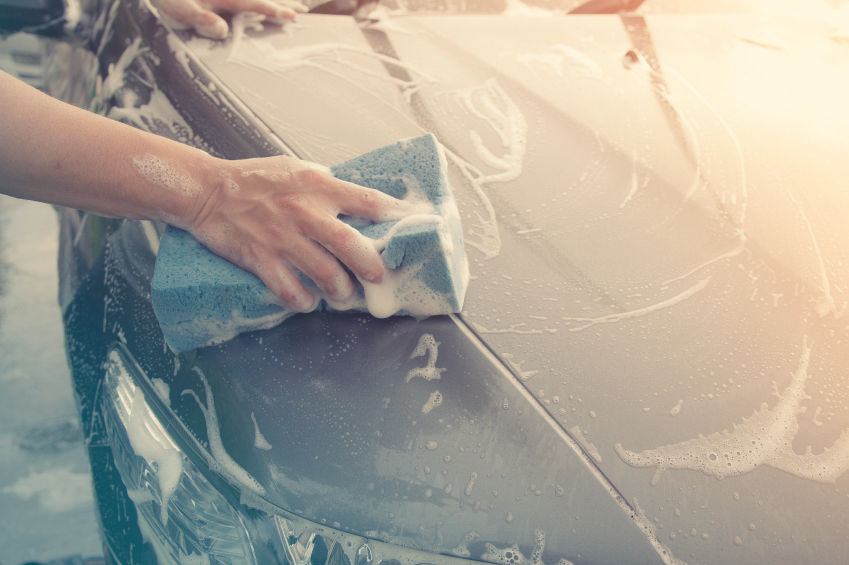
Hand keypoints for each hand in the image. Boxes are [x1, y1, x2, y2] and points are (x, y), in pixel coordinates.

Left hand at [153, 0, 307, 38]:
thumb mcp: (180, 11)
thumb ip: (201, 20)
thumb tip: (221, 30)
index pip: (256, 3)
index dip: (274, 10)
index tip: (292, 16)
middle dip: (283, 1)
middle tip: (303, 10)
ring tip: (295, 2)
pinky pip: (249, 0)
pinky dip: (262, 0)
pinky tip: (271, 2)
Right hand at [187, 155, 416, 311]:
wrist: (206, 190)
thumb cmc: (253, 179)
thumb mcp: (295, 168)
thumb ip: (325, 183)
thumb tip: (354, 197)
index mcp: (318, 186)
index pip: (367, 201)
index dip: (395, 215)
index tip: (413, 226)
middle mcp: (305, 212)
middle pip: (351, 245)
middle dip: (371, 266)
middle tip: (378, 277)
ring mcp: (283, 238)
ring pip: (325, 274)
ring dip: (339, 290)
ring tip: (341, 294)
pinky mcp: (261, 258)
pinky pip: (290, 290)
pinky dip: (302, 301)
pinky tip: (306, 301)